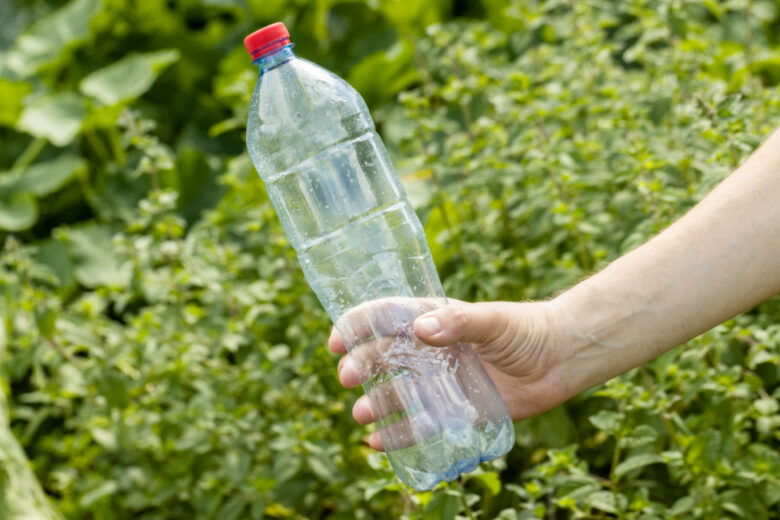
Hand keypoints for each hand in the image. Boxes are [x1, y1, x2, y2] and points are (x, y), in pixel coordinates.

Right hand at [328, 298, 570, 450]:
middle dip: (360, 366)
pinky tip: (378, 442)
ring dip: (375, 402)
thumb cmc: (525, 330)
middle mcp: (428, 351)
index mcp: (432, 321)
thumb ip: (459, 323)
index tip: (336, 342)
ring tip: (363, 414)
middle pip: (381, 357)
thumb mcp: (492, 320)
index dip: (356, 326)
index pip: (384, 317)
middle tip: (349, 379)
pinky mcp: (454, 411)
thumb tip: (419, 329)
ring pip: (395, 392)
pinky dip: (396, 433)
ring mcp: (438, 382)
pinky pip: (418, 424)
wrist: (560, 359)